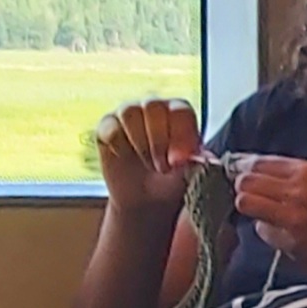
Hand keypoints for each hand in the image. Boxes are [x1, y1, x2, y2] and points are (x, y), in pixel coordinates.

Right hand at [95, 98, 200, 214]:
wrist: (147, 201)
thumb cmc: (174, 181)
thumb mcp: (193, 173)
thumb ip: (199, 162)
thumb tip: (199, 158)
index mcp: (180, 113)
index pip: (180, 110)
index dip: (180, 135)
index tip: (179, 161)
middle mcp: (155, 107)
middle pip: (153, 106)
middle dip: (158, 141)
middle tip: (163, 167)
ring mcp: (129, 114)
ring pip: (130, 112)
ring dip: (140, 143)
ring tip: (148, 164)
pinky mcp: (107, 127)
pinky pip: (110, 127)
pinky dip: (119, 146)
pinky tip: (127, 159)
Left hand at [233, 155, 306, 286]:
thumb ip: (295, 177)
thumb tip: (259, 172)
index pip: (260, 161)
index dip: (244, 166)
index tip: (237, 169)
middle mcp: (297, 190)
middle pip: (247, 180)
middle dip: (241, 185)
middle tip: (244, 192)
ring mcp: (292, 216)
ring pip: (246, 202)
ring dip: (248, 206)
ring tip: (258, 210)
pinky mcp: (289, 240)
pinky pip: (261, 229)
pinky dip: (265, 230)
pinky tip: (279, 231)